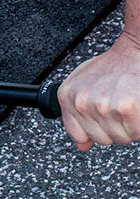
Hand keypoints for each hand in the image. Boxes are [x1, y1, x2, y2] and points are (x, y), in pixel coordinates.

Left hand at [59, 31, 139, 149]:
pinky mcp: (125, 108)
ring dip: (128, 126)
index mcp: (67, 96)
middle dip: (114, 128)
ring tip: (127, 104)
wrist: (133, 53)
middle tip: (119, 108)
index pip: (77, 134)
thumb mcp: (83, 86)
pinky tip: (136, 106)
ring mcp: (102, 106)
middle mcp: (81, 102)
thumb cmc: (111, 69)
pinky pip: (136, 133)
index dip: (94, 131)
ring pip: (120, 138)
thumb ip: (77, 115)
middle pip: (102, 139)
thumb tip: (82, 145)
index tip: (103, 120)